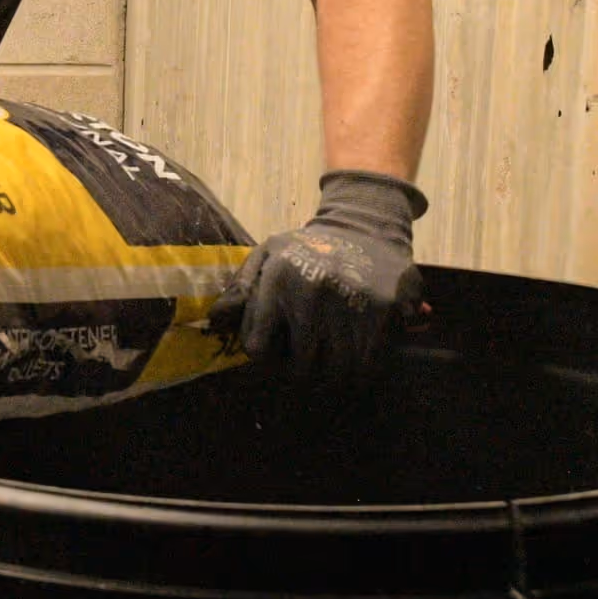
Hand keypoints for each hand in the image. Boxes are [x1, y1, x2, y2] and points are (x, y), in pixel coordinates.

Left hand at [211, 170, 427, 375]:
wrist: (367, 225)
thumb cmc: (309, 248)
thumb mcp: (268, 256)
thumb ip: (240, 289)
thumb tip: (214, 321)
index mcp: (278, 281)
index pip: (258, 350)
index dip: (264, 358)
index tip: (274, 353)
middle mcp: (312, 296)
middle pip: (299, 369)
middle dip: (300, 368)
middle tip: (307, 356)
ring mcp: (350, 307)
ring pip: (335, 373)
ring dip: (331, 371)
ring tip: (331, 354)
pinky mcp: (384, 315)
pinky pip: (366, 366)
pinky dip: (360, 367)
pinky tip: (356, 349)